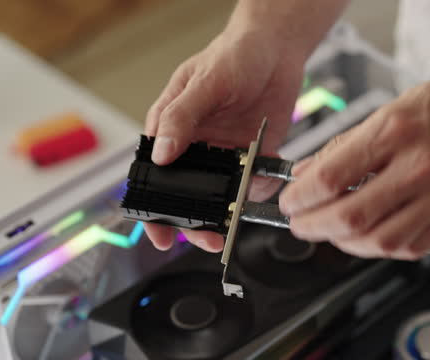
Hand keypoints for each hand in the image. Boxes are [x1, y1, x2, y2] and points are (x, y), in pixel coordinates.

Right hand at [143, 29, 305, 251]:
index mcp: (170, 129)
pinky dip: (258, 191)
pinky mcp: (253, 156)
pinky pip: (253, 184)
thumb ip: (180, 118)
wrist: (276, 48)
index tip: (162, 236)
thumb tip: (161, 154)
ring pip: (219, 197)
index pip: (153, 176)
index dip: (154, 211)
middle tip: (208, 241)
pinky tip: (263, 184)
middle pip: (186, 197)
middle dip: (194, 225)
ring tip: (235, 224)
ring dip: (227, 215)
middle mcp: (195, 147)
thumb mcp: (203, 83)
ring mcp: (224, 154)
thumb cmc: (233, 55)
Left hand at [278, 49, 429, 259]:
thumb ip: (353, 142)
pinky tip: (371, 239)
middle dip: (313, 227)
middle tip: (301, 225)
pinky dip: (384, 249)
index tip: (290, 203)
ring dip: (345, 244)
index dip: (300, 198)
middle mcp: (419, 166)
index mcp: (397, 129)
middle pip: (350, 216)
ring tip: (333, 234)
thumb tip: (312, 171)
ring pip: (380, 241)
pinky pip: (414, 247)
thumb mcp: (399, 106)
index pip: (332, 177)